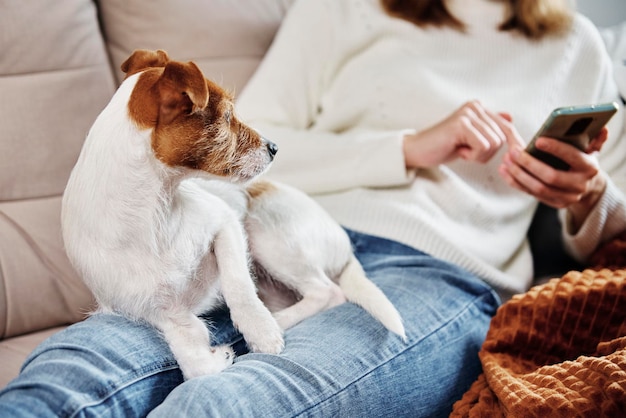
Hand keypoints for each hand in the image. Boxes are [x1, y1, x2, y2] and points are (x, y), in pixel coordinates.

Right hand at [403, 101, 524, 168]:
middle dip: (488, 153)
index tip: (518, 153)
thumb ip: (488, 127)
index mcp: (478, 108)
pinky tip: (458, 151)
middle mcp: (474, 107)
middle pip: (502, 137)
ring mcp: (467, 114)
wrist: (418, 151)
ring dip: (479, 155)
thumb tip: (510, 118)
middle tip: (466, 152)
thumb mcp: (470, 138)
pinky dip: (473, 156)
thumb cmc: (443, 146)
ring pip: (494, 143)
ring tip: (461, 151)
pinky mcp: (461, 124)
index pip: (507, 126)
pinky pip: (483, 146)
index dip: (514, 142)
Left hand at [499, 127, 608, 230]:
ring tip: (506, 160)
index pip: (571, 157)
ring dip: (518, 174)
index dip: (555, 149)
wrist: (587, 187)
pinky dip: (515, 182)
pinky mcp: (554, 203)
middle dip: (529, 163)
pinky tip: (504, 171)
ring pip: (538, 188)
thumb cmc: (582, 161)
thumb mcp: (590, 149)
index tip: (537, 141)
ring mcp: (566, 197)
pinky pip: (531, 193)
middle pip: (550, 176)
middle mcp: (579, 185)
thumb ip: (593, 138)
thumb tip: (601, 127)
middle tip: (513, 151)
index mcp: (589, 167)